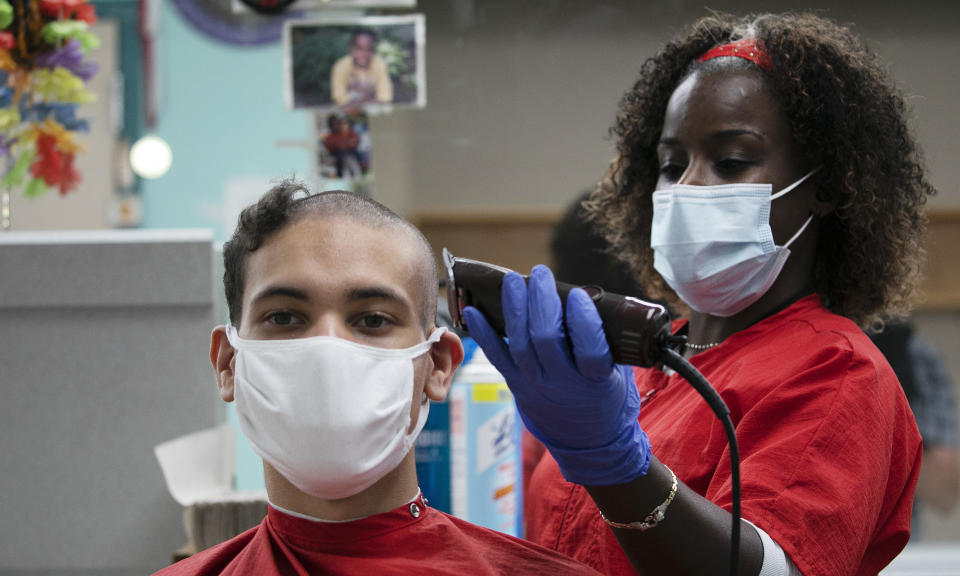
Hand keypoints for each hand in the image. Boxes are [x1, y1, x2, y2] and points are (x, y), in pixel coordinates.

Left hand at [463, 265, 649, 485]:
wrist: (591, 444)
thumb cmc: (608, 399)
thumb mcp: (619, 373)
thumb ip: (608, 341)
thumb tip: (591, 299)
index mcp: (596, 380)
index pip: (588, 348)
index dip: (582, 320)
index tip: (576, 294)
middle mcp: (564, 384)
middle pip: (547, 340)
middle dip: (541, 303)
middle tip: (539, 274)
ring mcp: (536, 386)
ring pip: (520, 345)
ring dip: (514, 309)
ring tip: (513, 282)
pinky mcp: (517, 387)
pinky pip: (497, 358)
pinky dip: (483, 334)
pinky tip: (472, 311)